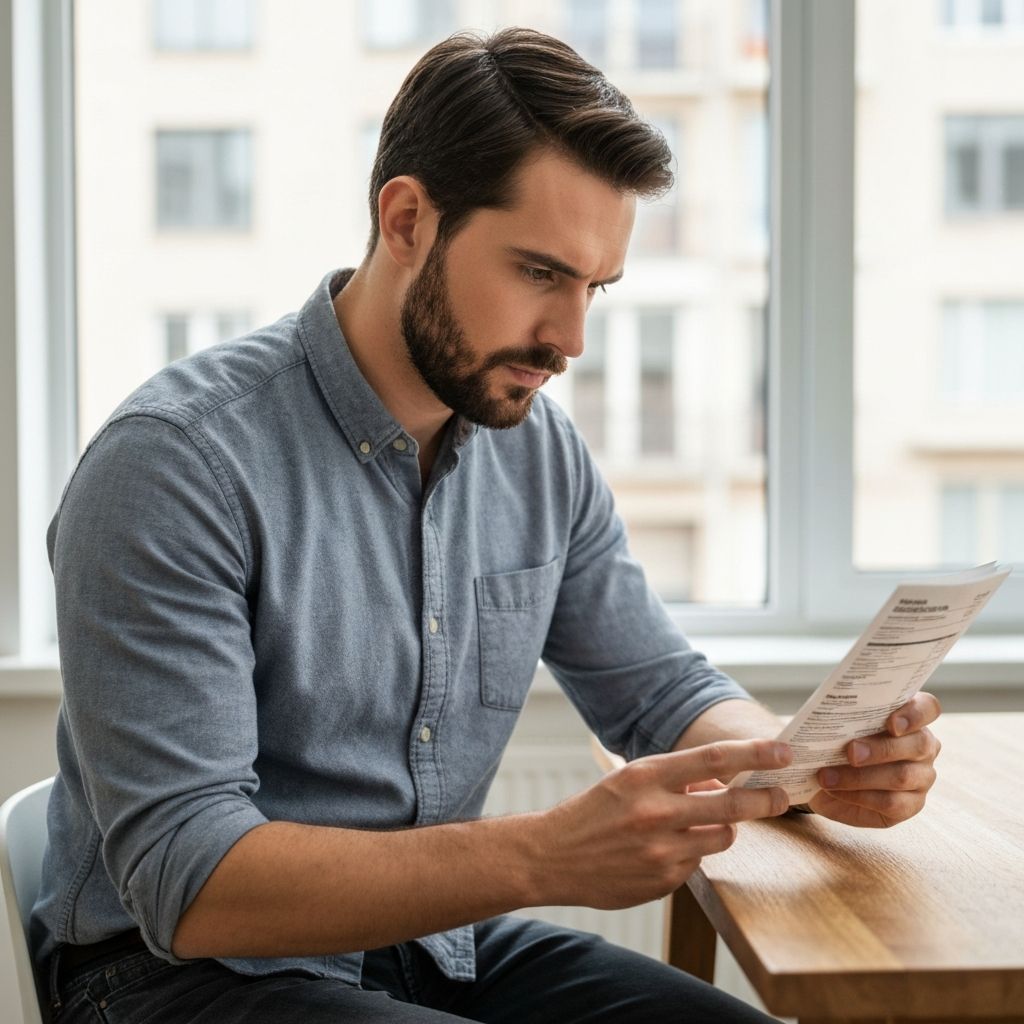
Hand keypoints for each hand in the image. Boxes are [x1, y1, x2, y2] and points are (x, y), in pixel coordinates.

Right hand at [529, 740, 791, 909]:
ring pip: (722, 836)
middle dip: (766, 799)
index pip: (713, 758)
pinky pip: (697, 864)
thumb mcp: (629, 780)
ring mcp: (662, 851)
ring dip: (723, 828)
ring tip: (700, 824)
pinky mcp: (664, 881)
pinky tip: (661, 853)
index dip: (754, 754)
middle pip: (733, 804)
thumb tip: (718, 781)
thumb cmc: (593, 812)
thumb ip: (674, 779)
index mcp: (646, 776)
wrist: (552, 856)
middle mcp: (657, 812)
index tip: (782, 752)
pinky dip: (691, 855)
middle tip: (782, 796)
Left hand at [808, 692, 941, 827]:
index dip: (915, 714)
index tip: (892, 723)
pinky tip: (836, 791)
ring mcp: (922, 777)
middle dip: (882, 749)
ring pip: (903, 776)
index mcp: (910, 716)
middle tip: (850, 752)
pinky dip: (859, 796)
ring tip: (827, 776)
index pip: (928, 707)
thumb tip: (826, 717)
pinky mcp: (911, 804)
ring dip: (860, 777)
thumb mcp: (836, 727)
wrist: (824, 779)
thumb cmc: (835, 743)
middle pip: (919, 744)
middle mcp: (923, 746)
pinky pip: (892, 802)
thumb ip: (842, 718)